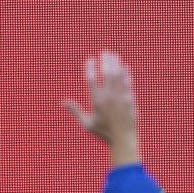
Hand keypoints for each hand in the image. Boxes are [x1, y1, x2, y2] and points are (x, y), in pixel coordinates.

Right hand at [63, 51, 140, 166]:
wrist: (122, 140)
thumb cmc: (103, 133)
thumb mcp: (87, 123)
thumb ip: (75, 111)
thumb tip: (63, 102)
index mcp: (97, 102)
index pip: (92, 81)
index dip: (90, 68)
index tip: (90, 59)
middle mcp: (109, 98)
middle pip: (107, 75)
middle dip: (105, 61)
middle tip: (104, 51)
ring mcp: (121, 99)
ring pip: (118, 77)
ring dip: (116, 64)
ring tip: (114, 55)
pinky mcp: (130, 101)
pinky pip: (128, 84)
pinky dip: (127, 75)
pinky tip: (125, 67)